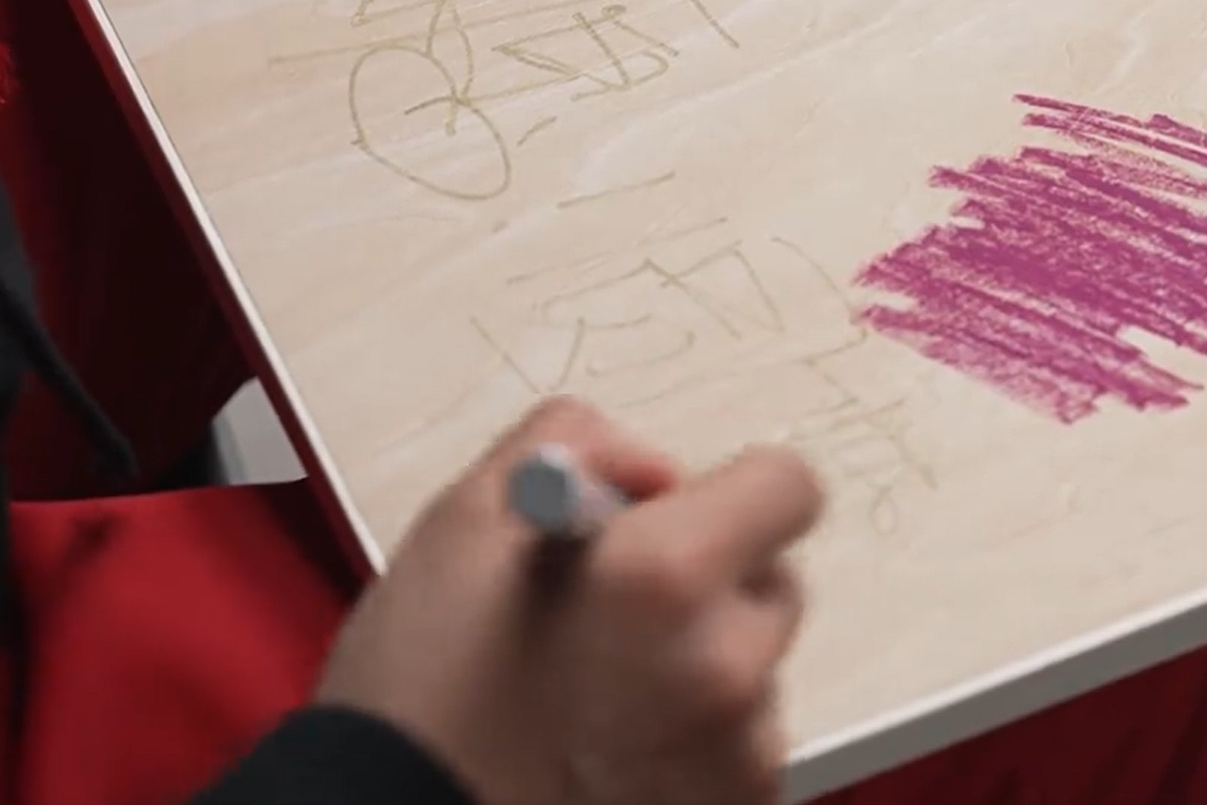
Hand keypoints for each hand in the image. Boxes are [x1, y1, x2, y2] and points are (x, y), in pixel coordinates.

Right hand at [315, 396, 824, 804]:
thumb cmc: (419, 701)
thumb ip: (577, 448)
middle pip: (771, 584)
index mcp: (667, 579)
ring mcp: (739, 757)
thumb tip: (650, 469)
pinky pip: (740, 745)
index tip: (679, 516)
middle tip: (611, 615)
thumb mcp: (462, 524)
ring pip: (754, 671)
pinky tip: (610, 746)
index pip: (787, 486)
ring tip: (595, 695)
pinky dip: (692, 739)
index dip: (726, 491)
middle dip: (708, 585)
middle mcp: (725, 671)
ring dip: (698, 667)